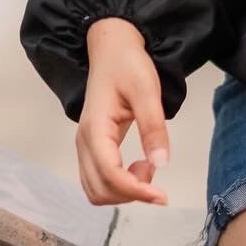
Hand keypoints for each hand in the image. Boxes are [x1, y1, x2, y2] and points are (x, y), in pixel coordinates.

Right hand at [76, 18, 171, 206]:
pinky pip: (97, 178)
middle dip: (129, 193)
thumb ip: (153, 128)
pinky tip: (137, 166)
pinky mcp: (92, 146)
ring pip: (95, 189)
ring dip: (122, 191)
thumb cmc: (128, 65)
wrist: (112, 49)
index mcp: (95, 129)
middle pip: (99, 189)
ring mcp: (85, 146)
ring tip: (146, 167)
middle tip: (155, 172)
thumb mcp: (147, 91)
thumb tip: (161, 164)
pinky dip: (117, 184)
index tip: (162, 197)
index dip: (136, 191)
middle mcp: (84, 142)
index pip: (110, 175)